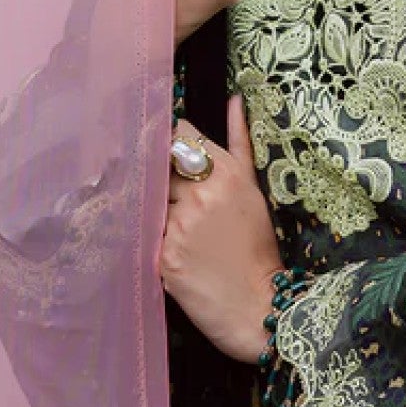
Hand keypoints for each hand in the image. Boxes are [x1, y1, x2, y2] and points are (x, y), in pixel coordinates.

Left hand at [160, 93, 283, 362]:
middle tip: (178, 201)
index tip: (171, 157)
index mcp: (226, 173)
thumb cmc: (257, 248)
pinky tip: (178, 253)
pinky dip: (156, 241)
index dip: (171, 146)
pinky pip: (146, 234)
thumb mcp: (253, 190)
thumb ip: (239, 142)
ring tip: (184, 233)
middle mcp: (200, 194)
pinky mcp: (163, 254)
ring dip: (159, 212)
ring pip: (151, 201)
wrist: (259, 306)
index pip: (178, 136)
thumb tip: (233, 99)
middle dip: (164, 180)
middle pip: (158, 168)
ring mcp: (179, 224)